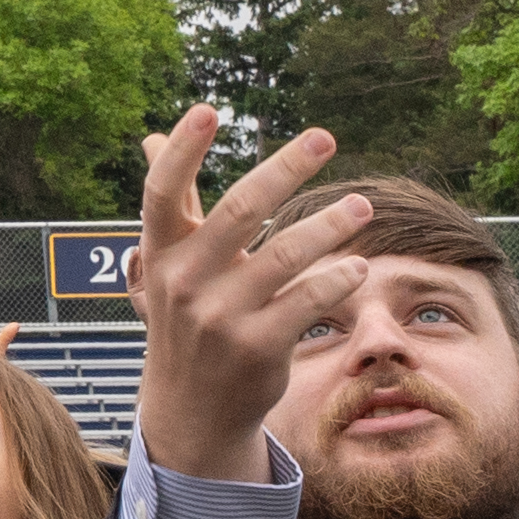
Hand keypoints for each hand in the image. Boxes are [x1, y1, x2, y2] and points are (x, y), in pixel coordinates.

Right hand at [129, 107, 364, 488]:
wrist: (191, 408)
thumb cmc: (186, 320)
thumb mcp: (169, 264)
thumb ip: (173, 202)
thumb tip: (155, 136)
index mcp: (159, 252)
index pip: (162, 191)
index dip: (182, 149)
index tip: (209, 109)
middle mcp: (183, 280)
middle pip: (240, 210)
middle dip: (286, 168)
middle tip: (324, 138)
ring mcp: (219, 316)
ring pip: (285, 255)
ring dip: (330, 226)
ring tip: (363, 208)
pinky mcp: (257, 346)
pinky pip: (308, 302)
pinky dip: (337, 280)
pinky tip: (358, 267)